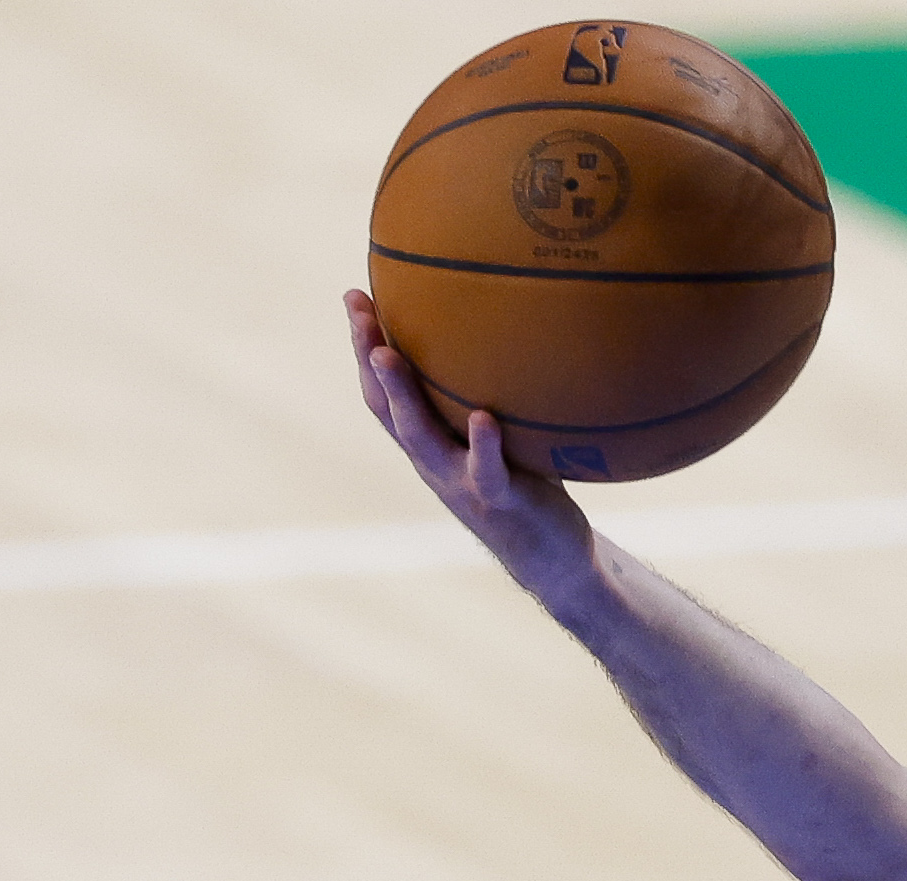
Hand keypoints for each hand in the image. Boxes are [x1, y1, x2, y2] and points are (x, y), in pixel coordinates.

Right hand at [346, 288, 595, 590]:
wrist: (551, 559)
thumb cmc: (529, 483)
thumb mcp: (504, 431)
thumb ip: (492, 389)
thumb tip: (510, 319)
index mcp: (430, 442)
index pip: (384, 391)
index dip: (364, 346)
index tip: (355, 296)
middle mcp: (434, 461)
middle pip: (386, 406)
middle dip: (367, 355)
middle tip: (358, 309)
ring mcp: (460, 481)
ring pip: (419, 436)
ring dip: (401, 394)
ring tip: (386, 353)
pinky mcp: (499, 500)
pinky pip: (486, 471)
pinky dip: (483, 445)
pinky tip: (483, 417)